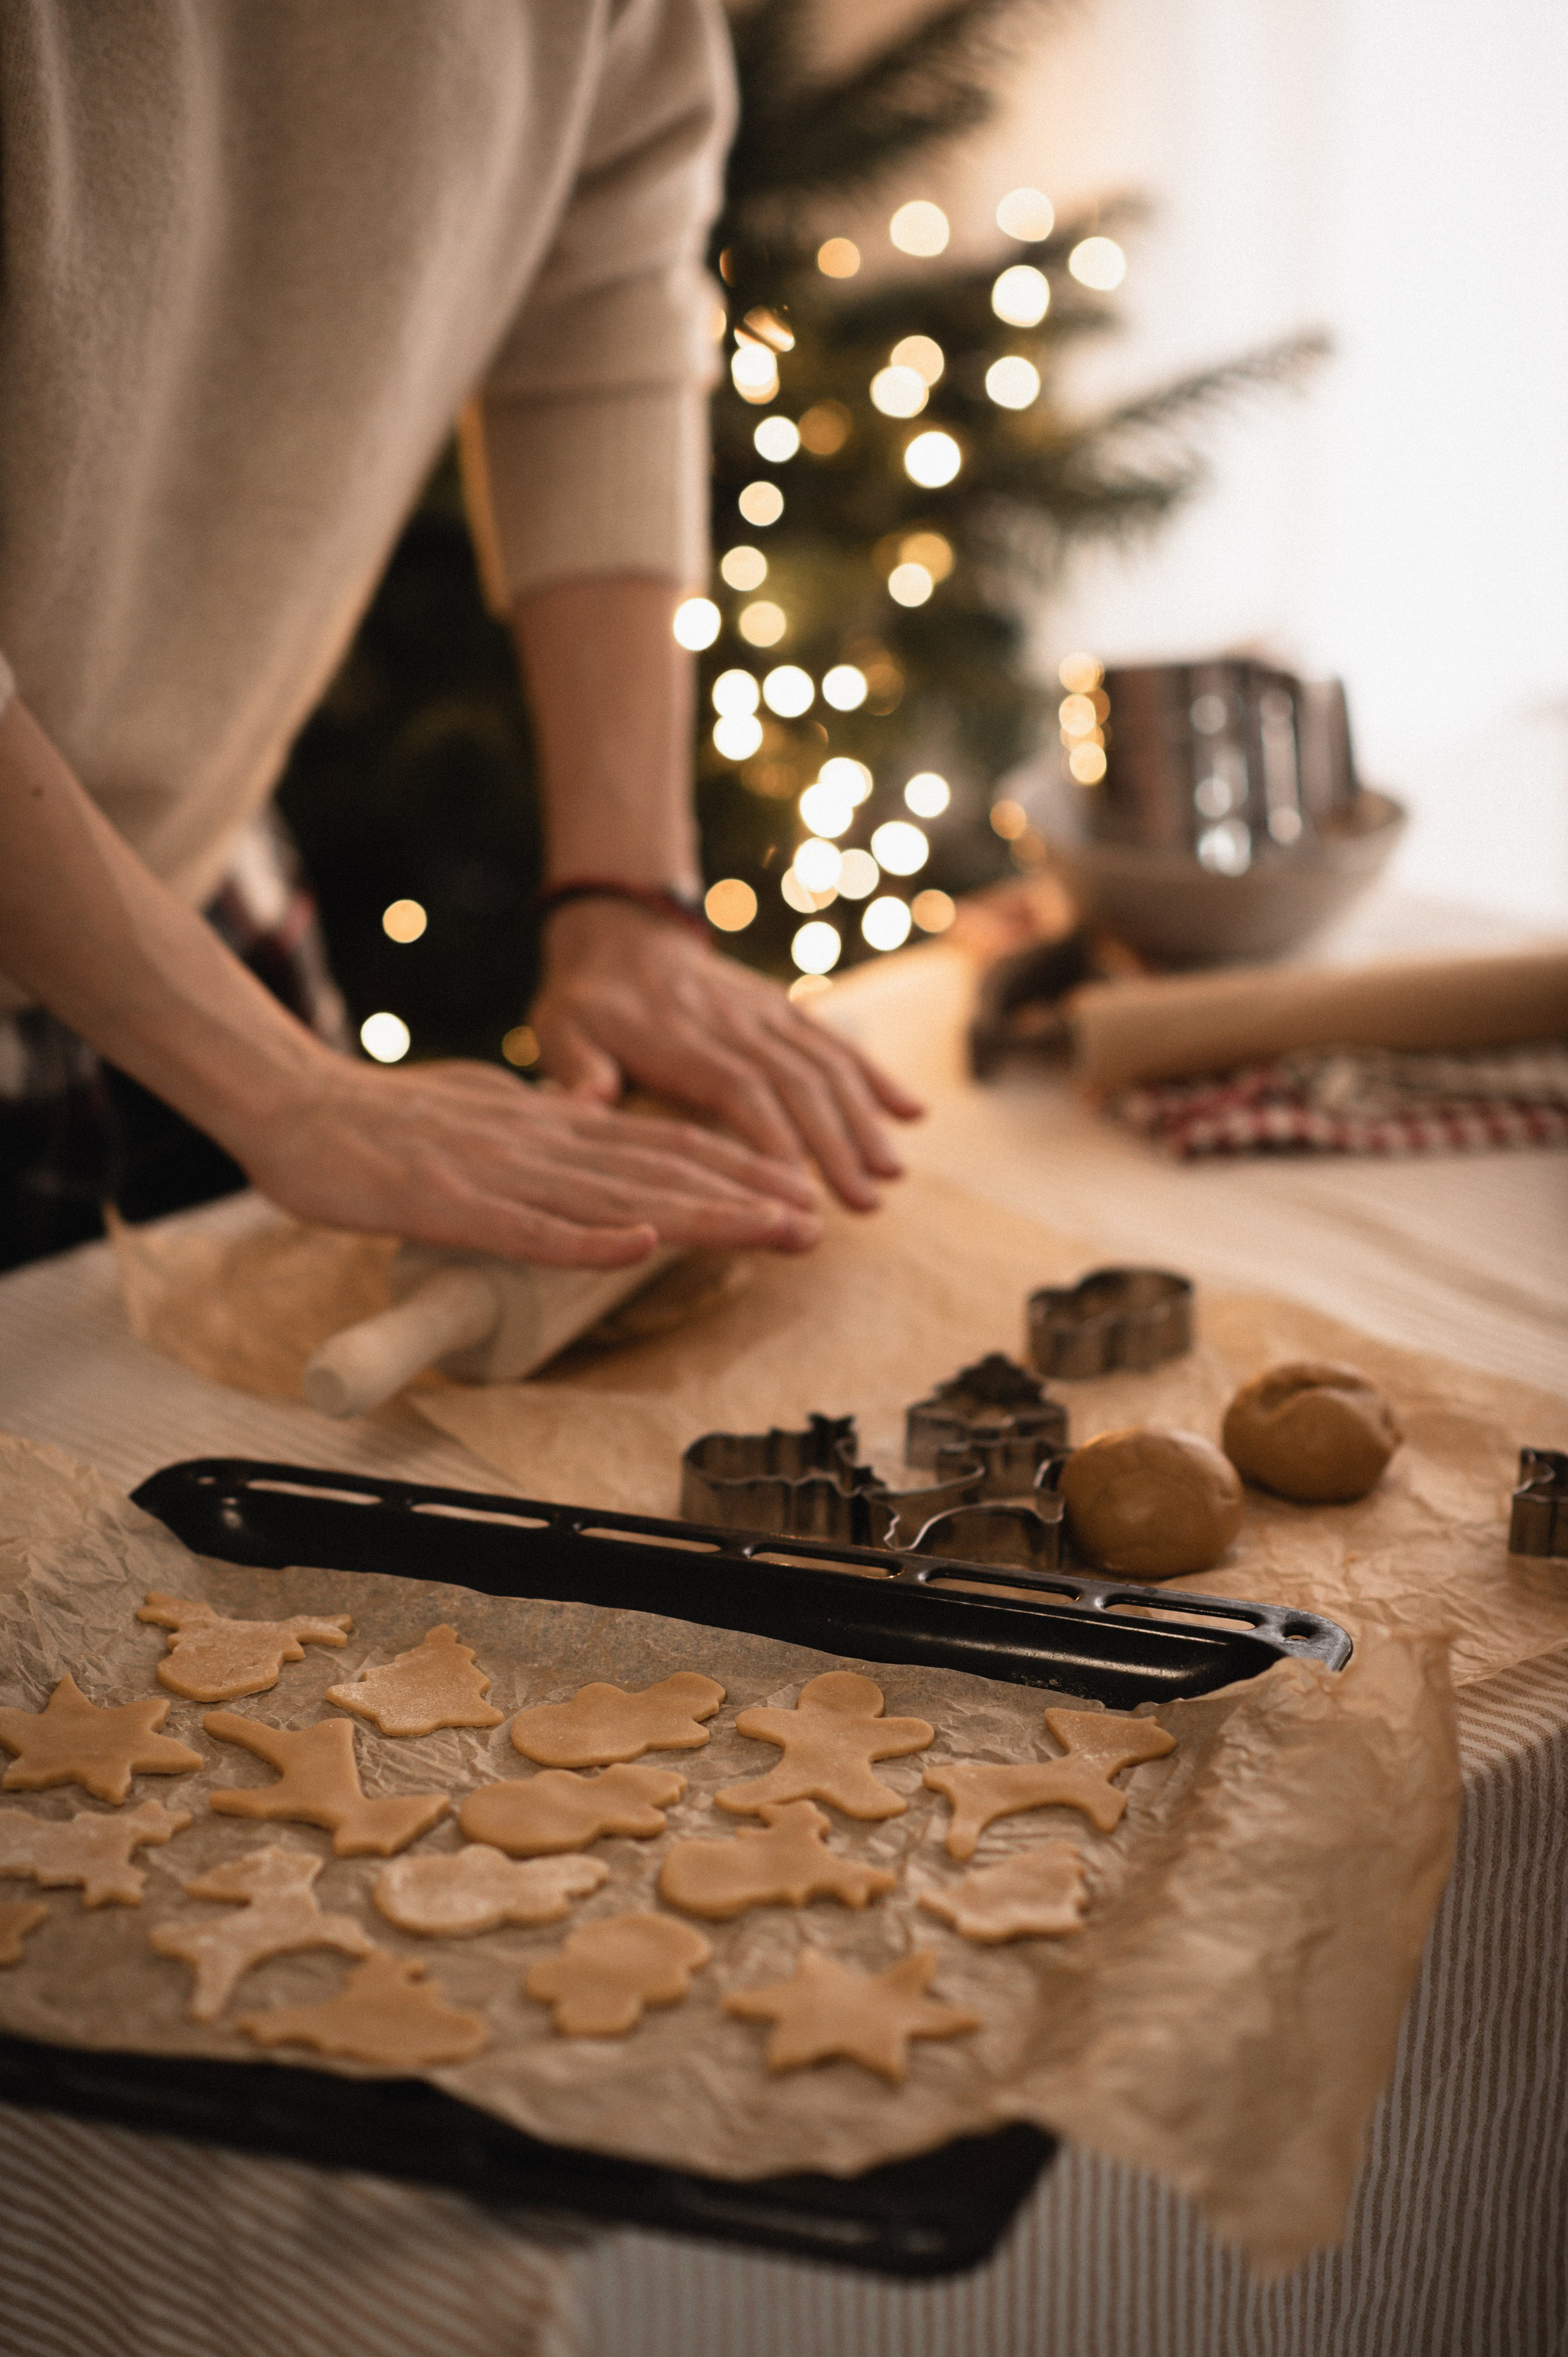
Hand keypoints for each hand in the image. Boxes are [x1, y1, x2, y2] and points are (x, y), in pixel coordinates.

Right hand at [228, 1054, 823, 1265]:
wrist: (295, 1106)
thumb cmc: (384, 1123)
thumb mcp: (486, 1118)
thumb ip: (541, 1132)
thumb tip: (588, 1139)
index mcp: (553, 1126)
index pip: (663, 1146)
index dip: (736, 1169)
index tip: (798, 1193)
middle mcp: (543, 1144)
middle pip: (662, 1168)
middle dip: (747, 1195)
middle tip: (818, 1219)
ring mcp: (499, 1174)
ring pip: (616, 1197)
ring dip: (701, 1216)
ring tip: (771, 1230)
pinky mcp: (448, 1203)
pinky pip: (527, 1228)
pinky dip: (585, 1241)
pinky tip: (642, 1248)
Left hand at [528, 899, 924, 1209]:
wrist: (622, 932)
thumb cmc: (587, 999)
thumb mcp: (559, 1026)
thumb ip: (574, 1065)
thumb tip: (584, 1100)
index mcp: (677, 1036)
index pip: (735, 1084)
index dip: (771, 1132)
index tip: (798, 1185)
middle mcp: (732, 1021)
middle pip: (793, 1081)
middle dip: (835, 1142)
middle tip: (865, 1201)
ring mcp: (765, 1012)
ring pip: (824, 1064)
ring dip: (864, 1118)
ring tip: (892, 1174)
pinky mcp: (784, 1008)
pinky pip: (835, 1041)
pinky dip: (875, 1077)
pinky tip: (912, 1115)